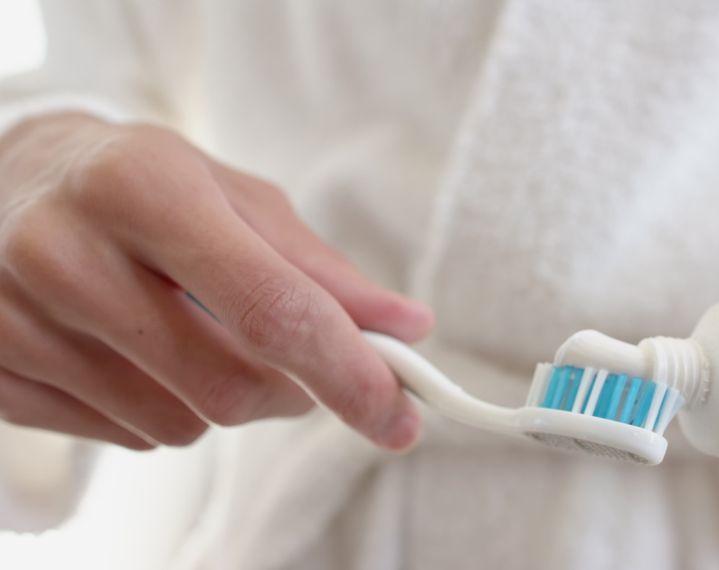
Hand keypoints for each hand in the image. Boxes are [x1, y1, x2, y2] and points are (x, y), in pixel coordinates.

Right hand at [0, 113, 431, 449]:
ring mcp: (17, 322)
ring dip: (223, 399)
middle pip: (228, 386)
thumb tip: (405, 327)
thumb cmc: (139, 184)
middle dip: (291, 390)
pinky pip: (126, 438)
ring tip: (196, 334)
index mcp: (142, 189)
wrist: (6, 181)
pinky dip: (163, 409)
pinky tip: (138, 353)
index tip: (398, 412)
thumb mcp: (231, 197)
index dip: (347, 371)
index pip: (271, 308)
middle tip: (301, 361)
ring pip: (179, 425)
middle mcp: (66, 255)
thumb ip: (319, 268)